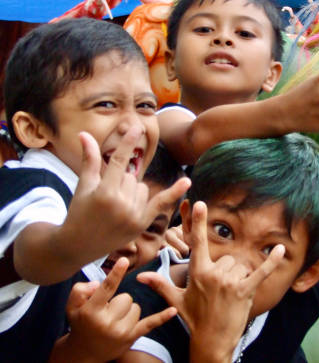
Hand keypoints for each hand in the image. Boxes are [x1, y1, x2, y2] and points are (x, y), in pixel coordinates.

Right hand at [61, 258, 176, 361]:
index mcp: (91, 311)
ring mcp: (121, 331)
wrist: (85, 353)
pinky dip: (162, 317)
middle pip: (126, 297)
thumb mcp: (72, 306)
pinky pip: (150, 323)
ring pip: (136, 307)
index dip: (115, 274)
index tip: (125, 261)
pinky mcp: (132, 337)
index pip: (106, 289)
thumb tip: (96, 284)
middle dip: (118, 301)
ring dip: (127, 311)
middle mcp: (107, 322)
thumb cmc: (81, 323)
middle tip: (107, 312)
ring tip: (114, 320)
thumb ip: (80, 291)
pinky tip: (173, 310)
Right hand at [63, 128, 190, 261]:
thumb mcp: (84, 186)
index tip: (137, 128)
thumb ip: (89, 159)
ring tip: (114, 208)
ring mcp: (133, 215)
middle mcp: (121, 204)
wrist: (77, 246)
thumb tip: (84, 133)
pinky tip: (187, 181)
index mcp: (104, 192)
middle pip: (131, 177)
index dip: (128, 144)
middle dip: (119, 182)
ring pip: (142, 188)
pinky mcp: (141, 224)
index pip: (119, 161)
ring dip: (132, 193)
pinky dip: (174, 192)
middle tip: (105, 200)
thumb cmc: (78, 212)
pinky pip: (161, 203)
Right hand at [137, 201, 284, 358]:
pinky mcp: (245, 291)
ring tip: (230, 296)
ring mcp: (229, 283)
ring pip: (240, 266)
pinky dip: (272, 261)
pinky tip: (280, 249)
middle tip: (220, 292)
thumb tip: (140, 276)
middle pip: (227, 258)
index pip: (198, 243)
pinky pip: (260, 272)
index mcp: (198, 272)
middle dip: (227, 271)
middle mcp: (213, 274)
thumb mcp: (177, 300)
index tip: (200, 203)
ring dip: (239, 278)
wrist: (211, 341)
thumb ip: (161, 284)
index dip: (198, 222)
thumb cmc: (194, 318)